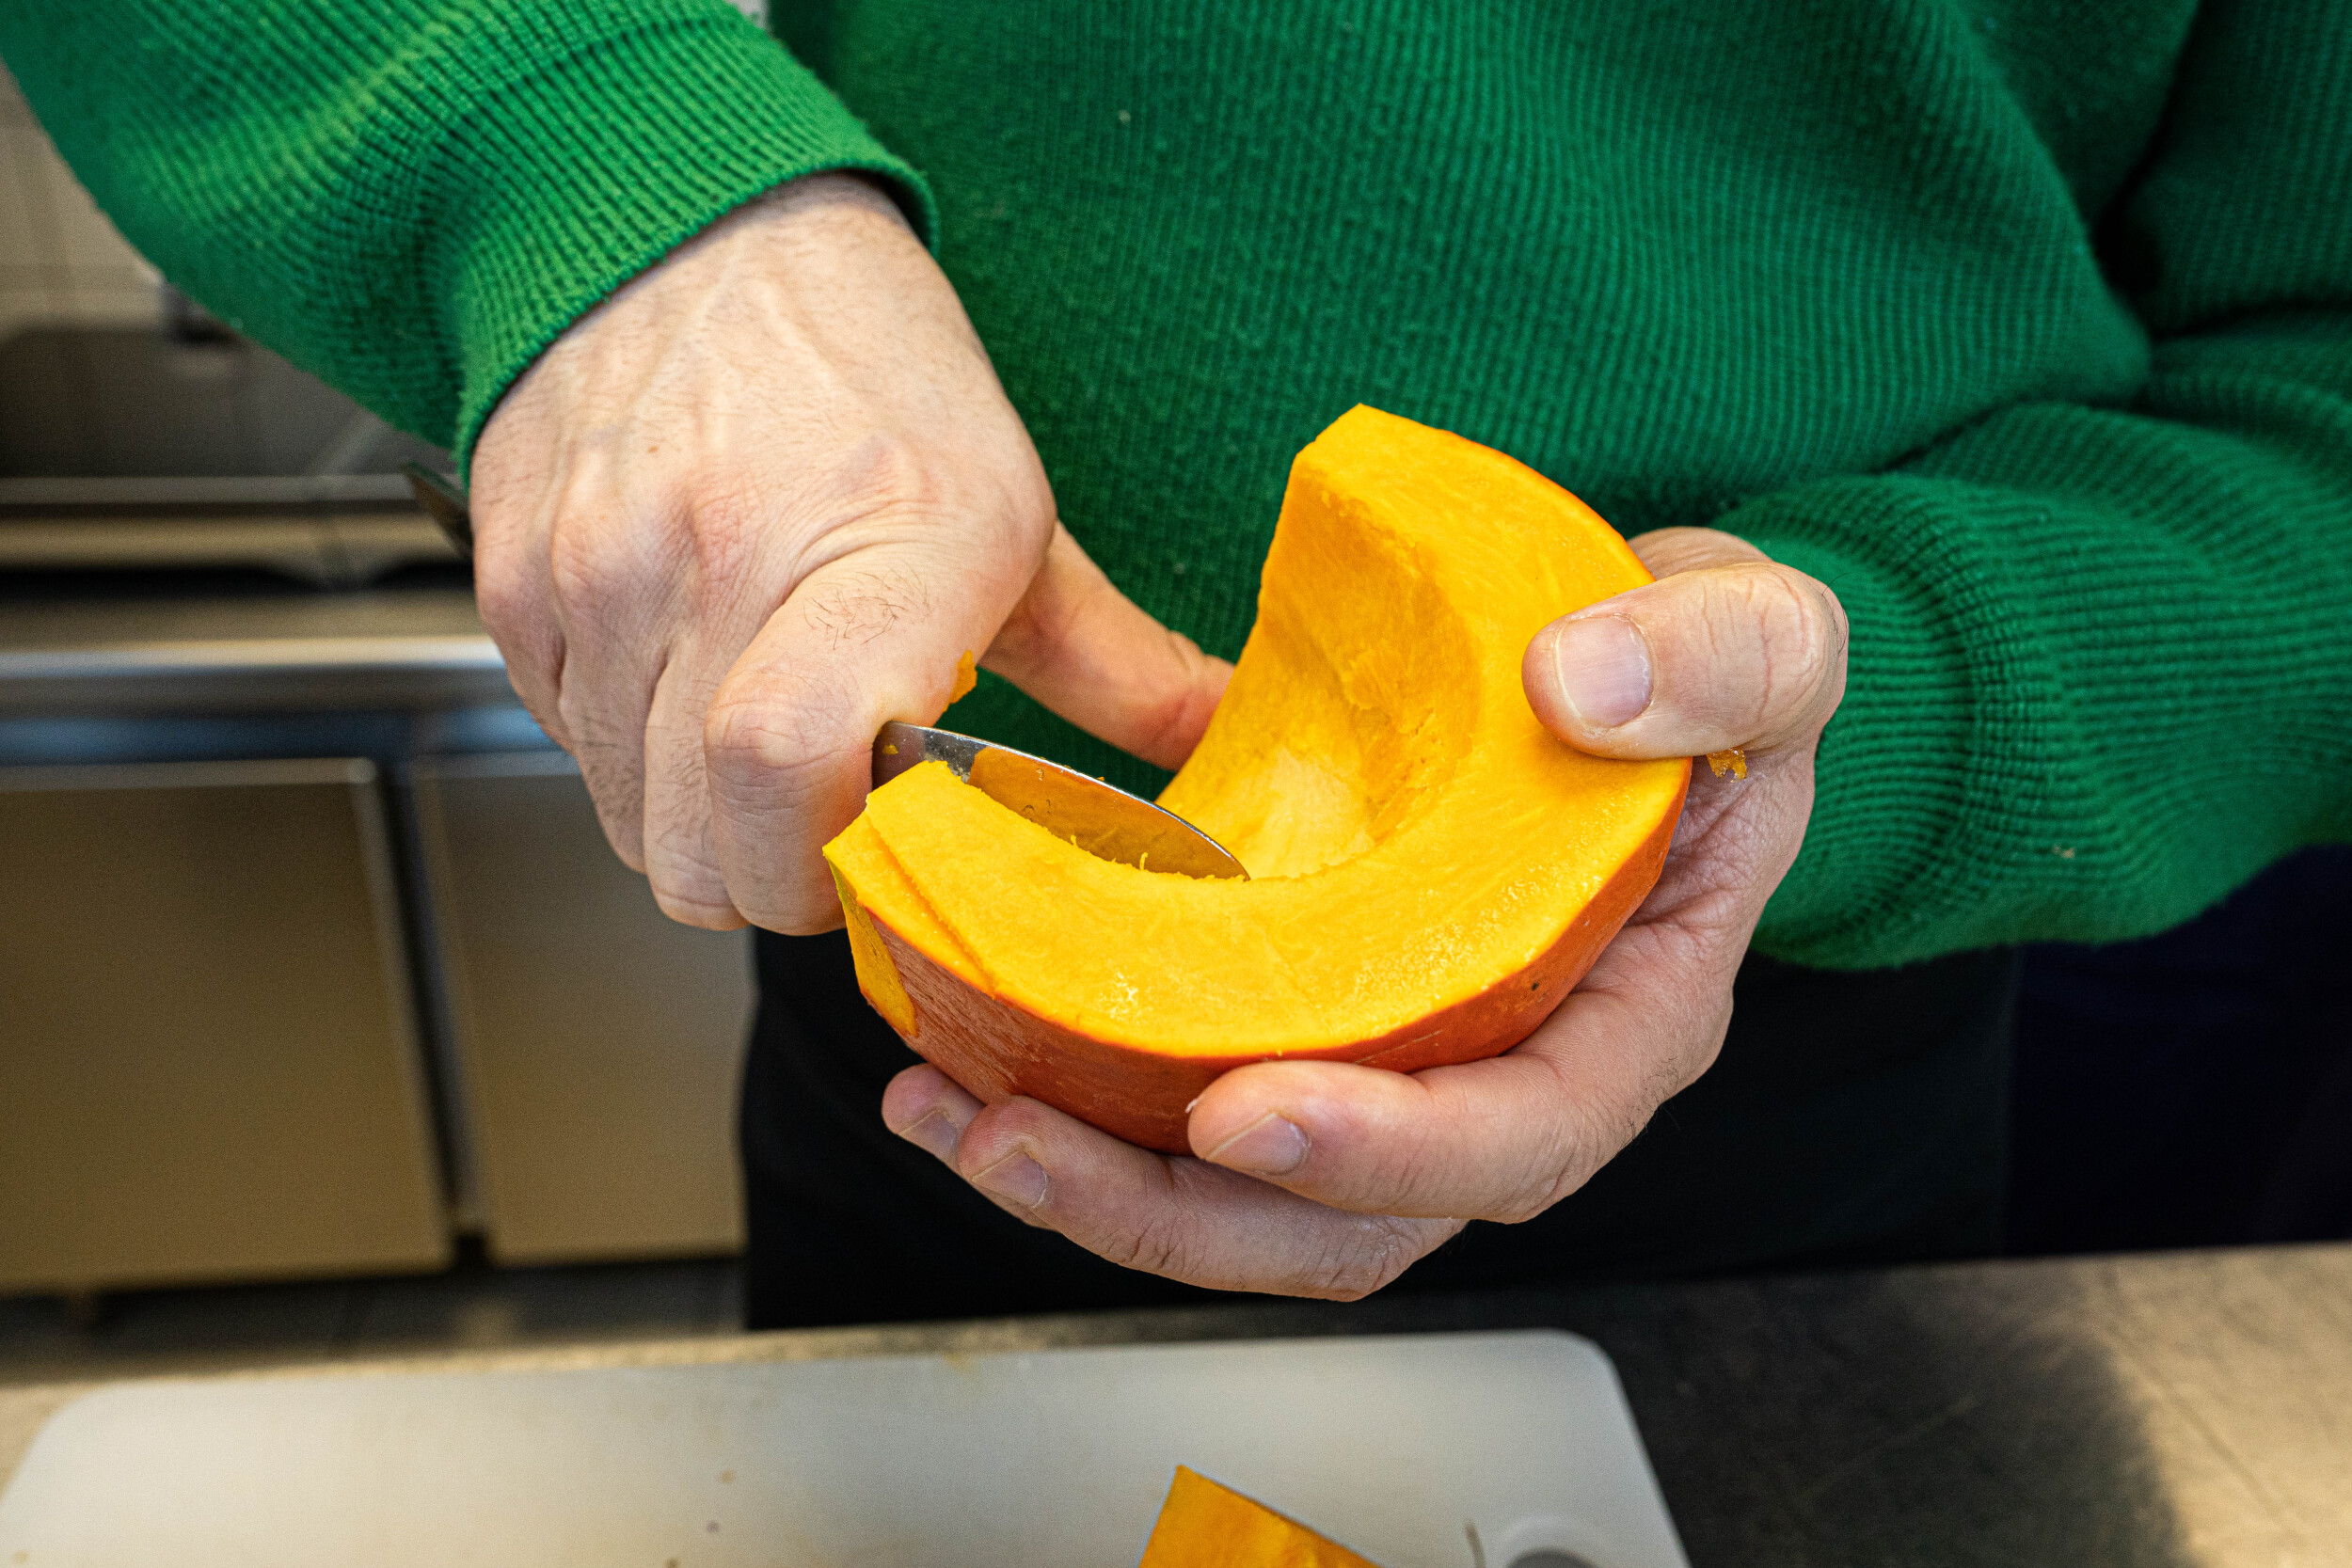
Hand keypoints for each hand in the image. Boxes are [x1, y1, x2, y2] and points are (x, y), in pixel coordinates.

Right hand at [470, 173, 1228, 932]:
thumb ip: (1113, 662)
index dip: (829, 869)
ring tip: (762, 714)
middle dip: (773, 874)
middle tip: (830, 804)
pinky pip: (570, 751)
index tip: (881, 857)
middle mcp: (717, 564)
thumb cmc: (862, 369)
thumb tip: (1218, 737)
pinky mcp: (516, 586)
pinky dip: (633, 751)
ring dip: (701, 817)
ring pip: (629, 826)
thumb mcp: (1014, 512)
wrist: (687, 232)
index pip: (791, 772)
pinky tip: (690, 667)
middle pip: (701, 858)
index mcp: (877, 550)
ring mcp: (598, 577)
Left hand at [881, 527, 1847, 1296]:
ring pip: (1251, 1194)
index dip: (1385, 1152)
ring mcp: (1398, 1057)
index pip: (1518, 1137)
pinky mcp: (1309, 1013)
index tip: (1245, 1114)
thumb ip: (1723, 656)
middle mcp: (1507, 1073)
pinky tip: (967, 1054)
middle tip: (1024, 1144)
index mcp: (1628, 1018)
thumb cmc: (1710, 676)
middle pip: (1350, 1223)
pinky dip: (1082, 1091)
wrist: (1633, 660)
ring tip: (958, 1117)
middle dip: (1181, 1212)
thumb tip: (1579, 690)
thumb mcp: (1769, 635)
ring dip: (1098, 1181)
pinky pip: (1194, 1092)